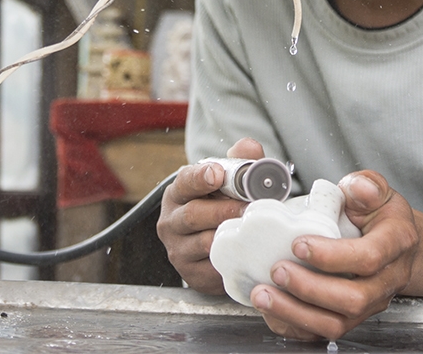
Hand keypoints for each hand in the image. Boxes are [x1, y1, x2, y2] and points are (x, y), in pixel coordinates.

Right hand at [156, 139, 263, 293]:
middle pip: (193, 215)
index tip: (218, 175)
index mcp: (179, 192)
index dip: (200, 177)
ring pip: (203, 243)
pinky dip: (229, 260)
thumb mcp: (232, 183)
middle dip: (223, 211)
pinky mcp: (191, 274)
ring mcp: (178, 249)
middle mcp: (171, 220)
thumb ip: (242, 162)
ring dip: (228, 236)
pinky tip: (245, 254)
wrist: (220, 246)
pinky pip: (211, 269)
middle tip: (247, 208)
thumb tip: (251, 148)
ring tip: (250, 230)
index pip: (185, 181)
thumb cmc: (225, 206)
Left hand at [249, 170, 417, 340]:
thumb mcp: (380, 191)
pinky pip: (324, 332)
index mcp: (396, 243)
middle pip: (353, 299)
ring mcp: (371, 303)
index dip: (333, 256)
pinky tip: (271, 309)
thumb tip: (357, 188)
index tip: (298, 244)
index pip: (370, 257)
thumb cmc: (382, 215)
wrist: (395, 243)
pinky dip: (294, 325)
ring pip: (337, 324)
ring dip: (296, 313)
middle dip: (309, 288)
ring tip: (263, 295)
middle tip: (277, 269)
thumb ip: (367, 185)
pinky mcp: (352, 316)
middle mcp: (388, 280)